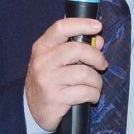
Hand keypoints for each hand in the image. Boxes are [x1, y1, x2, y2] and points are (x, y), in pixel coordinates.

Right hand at [25, 17, 106, 131]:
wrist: (32, 109)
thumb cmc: (49, 81)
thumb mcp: (57, 61)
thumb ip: (77, 48)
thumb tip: (98, 41)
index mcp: (42, 47)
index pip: (61, 28)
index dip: (82, 24)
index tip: (97, 26)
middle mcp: (43, 62)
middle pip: (78, 49)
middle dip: (97, 57)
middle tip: (102, 65)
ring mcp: (48, 80)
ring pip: (85, 73)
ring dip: (97, 81)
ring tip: (95, 85)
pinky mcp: (55, 98)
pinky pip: (85, 92)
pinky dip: (94, 95)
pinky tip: (91, 97)